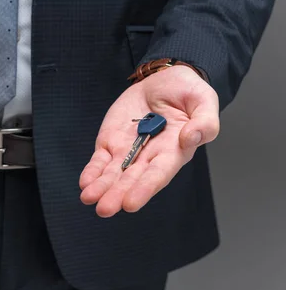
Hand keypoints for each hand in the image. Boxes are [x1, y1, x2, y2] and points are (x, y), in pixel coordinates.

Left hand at [79, 65, 219, 216]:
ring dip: (101, 188)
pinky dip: (92, 172)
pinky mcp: (111, 143)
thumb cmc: (188, 93)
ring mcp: (128, 151)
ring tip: (88, 199)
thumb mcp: (204, 100)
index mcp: (174, 150)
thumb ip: (205, 122)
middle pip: (132, 179)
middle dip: (117, 194)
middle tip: (105, 209)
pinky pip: (100, 161)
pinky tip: (84, 184)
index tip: (131, 203)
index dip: (145, 188)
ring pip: (113, 174)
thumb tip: (191, 138)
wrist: (165, 79)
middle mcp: (149, 157)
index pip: (158, 173)